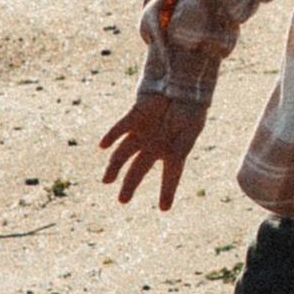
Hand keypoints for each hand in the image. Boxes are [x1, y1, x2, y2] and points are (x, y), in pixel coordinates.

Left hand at [98, 90, 204, 211]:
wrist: (184, 84)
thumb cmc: (191, 109)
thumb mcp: (190, 132)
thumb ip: (181, 148)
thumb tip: (175, 161)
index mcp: (171, 152)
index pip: (169, 176)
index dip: (167, 192)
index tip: (164, 209)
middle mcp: (153, 145)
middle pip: (138, 169)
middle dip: (129, 185)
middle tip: (122, 200)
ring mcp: (142, 132)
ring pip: (124, 153)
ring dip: (114, 166)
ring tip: (107, 180)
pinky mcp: (135, 116)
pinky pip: (120, 127)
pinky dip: (111, 135)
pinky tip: (102, 146)